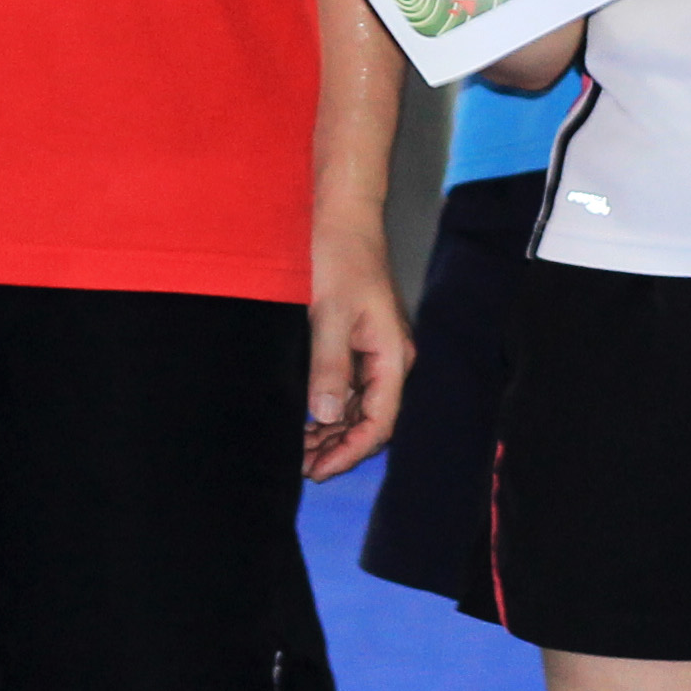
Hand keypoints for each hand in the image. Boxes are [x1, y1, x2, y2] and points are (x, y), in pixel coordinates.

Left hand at [303, 210, 411, 481]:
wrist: (342, 218)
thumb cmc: (340, 258)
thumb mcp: (329, 313)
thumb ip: (329, 366)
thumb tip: (327, 415)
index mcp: (393, 356)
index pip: (380, 422)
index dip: (350, 452)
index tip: (319, 471)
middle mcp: (391, 360)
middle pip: (371, 420)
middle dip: (338, 447)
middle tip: (300, 468)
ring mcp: (376, 353)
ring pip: (359, 407)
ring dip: (331, 431)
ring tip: (297, 451)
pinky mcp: (359, 343)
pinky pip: (350, 388)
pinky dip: (329, 408)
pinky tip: (305, 420)